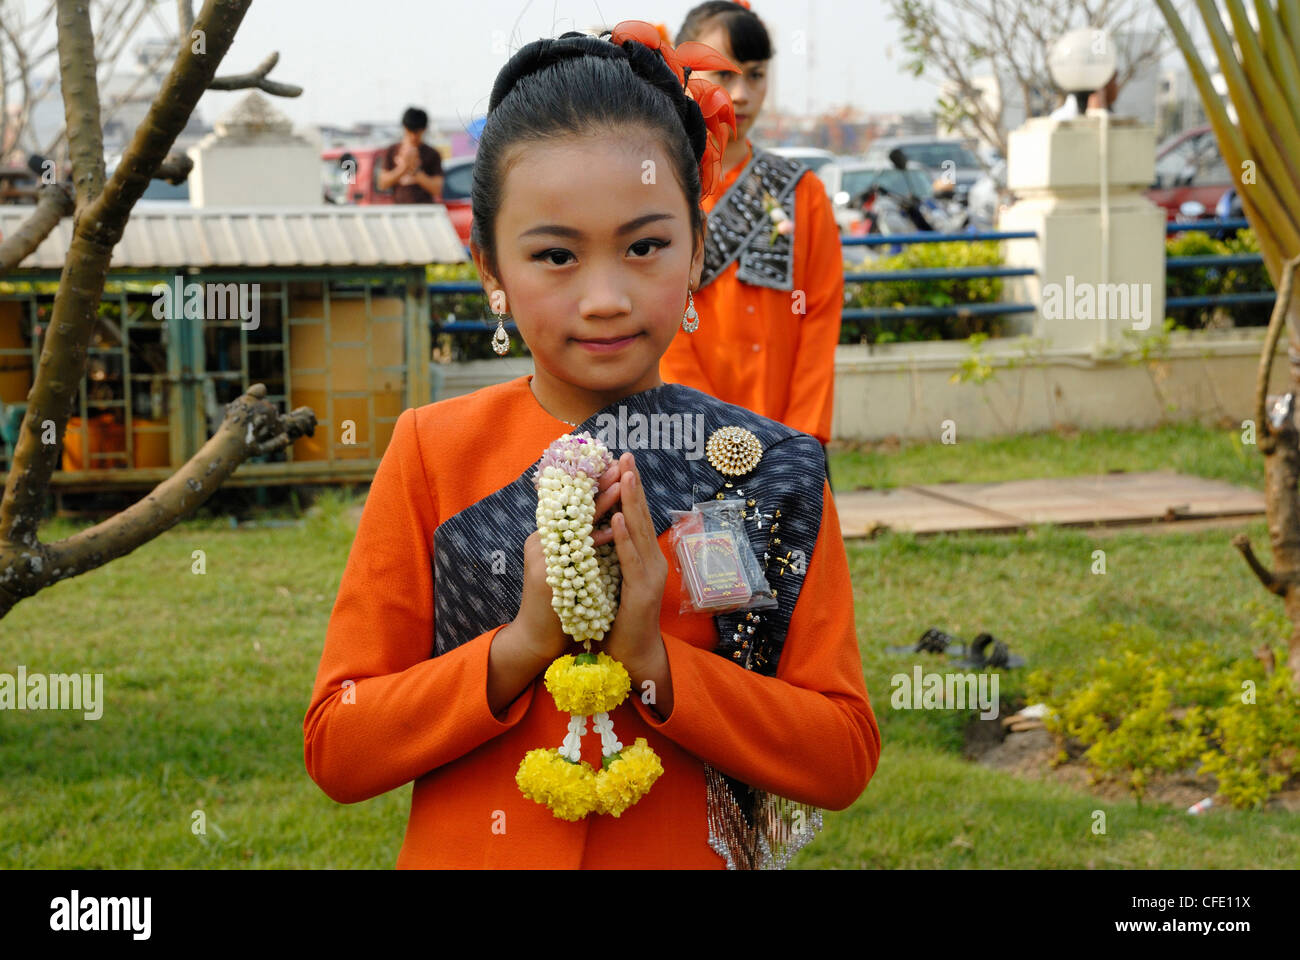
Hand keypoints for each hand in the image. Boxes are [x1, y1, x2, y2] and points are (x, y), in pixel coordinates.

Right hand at [511, 461, 623, 662]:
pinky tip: (612, 529)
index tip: (618, 467)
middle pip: (575, 506)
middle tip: (623, 465)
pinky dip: (595, 541)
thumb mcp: (569, 565)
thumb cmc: (559, 603)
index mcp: (548, 537)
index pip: (575, 504)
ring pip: (576, 523)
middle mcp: (541, 541)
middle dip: (602, 485)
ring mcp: (541, 557)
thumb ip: (580, 544)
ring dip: (602, 504)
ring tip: (623, 485)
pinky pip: (574, 553)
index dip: (596, 484)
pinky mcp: (545, 575)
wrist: (536, 638)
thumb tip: (604, 523)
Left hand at [602, 452, 667, 675]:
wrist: (631, 655)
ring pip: (639, 532)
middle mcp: (652, 561)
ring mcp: (650, 575)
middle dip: (633, 485)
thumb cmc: (617, 619)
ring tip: (625, 475)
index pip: (636, 516)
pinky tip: (616, 519)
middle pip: (641, 516)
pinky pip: (631, 560)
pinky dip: (624, 538)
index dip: (630, 489)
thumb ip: (610, 554)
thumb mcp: (611, 578)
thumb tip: (597, 527)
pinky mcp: (642, 591)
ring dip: (631, 502)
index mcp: (644, 556)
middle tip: (626, 456)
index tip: (621, 462)